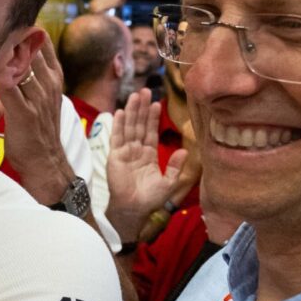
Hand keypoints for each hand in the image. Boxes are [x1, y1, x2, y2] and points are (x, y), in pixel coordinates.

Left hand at [0, 29, 74, 204]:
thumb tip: (9, 60)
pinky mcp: (24, 112)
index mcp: (54, 76)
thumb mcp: (40, 97)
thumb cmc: (39, 129)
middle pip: (30, 46)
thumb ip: (28, 77)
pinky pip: (8, 85)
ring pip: (20, 61)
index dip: (24, 27)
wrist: (47, 162)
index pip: (41, 41)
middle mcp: (49, 82)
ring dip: (2, 48)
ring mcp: (38, 97)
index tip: (3, 16)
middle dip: (10, 32)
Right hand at [104, 89, 186, 241]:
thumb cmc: (150, 198)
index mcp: (149, 154)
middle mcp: (136, 149)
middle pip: (140, 124)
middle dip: (142, 108)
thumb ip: (175, 166)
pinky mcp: (115, 155)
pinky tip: (120, 112)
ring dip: (132, 111)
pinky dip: (118, 125)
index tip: (157, 103)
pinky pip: (117, 137)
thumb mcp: (168, 182)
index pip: (151, 131)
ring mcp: (125, 151)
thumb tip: (184, 151)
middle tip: (145, 91)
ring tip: (135, 96)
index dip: (153, 117)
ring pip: (129, 127)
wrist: (134, 208)